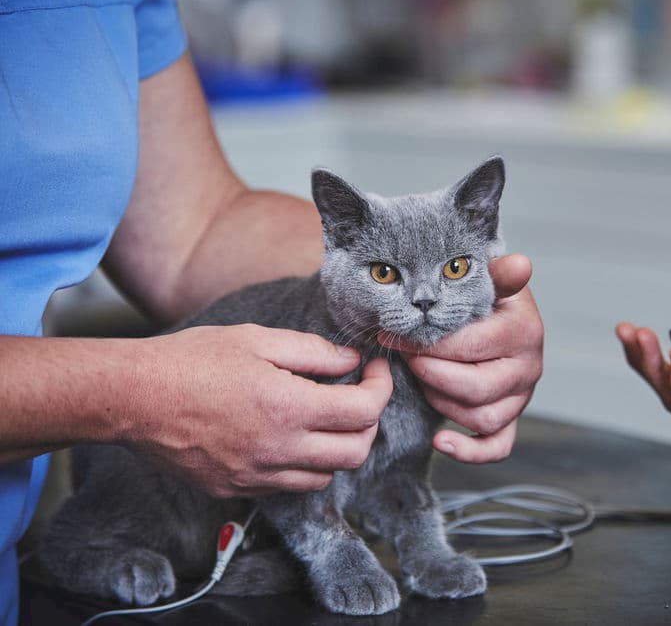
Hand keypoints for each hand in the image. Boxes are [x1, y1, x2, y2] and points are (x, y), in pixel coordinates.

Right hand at [129, 324, 392, 496]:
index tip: (374, 370)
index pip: (365, 411)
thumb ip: (313, 352)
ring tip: (323, 416)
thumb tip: (352, 363)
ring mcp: (257, 476)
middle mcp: (278, 450)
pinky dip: (303, 465)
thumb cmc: (191, 361)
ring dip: (337, 448)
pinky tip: (289, 436)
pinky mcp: (237, 489)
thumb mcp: (258, 339)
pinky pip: (288, 486)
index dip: (381, 388)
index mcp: (289, 408)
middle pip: (356, 452)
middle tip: (356, 395)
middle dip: (368, 422)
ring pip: (326, 477)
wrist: (131, 399)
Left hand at [379, 254, 542, 463]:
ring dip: (443, 402)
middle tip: (407, 359)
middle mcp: (530, 367)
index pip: (471, 348)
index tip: (396, 335)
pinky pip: (497, 447)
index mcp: (524, 330)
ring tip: (421, 380)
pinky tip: (440, 440)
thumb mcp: (487, 277)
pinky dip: (469, 451)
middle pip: (477, 388)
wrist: (492, 309)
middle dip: (432, 375)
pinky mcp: (512, 417)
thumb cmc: (482, 293)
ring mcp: (522, 396)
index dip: (428, 345)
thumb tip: (521, 264)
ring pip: (482, 418)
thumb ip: (499, 273)